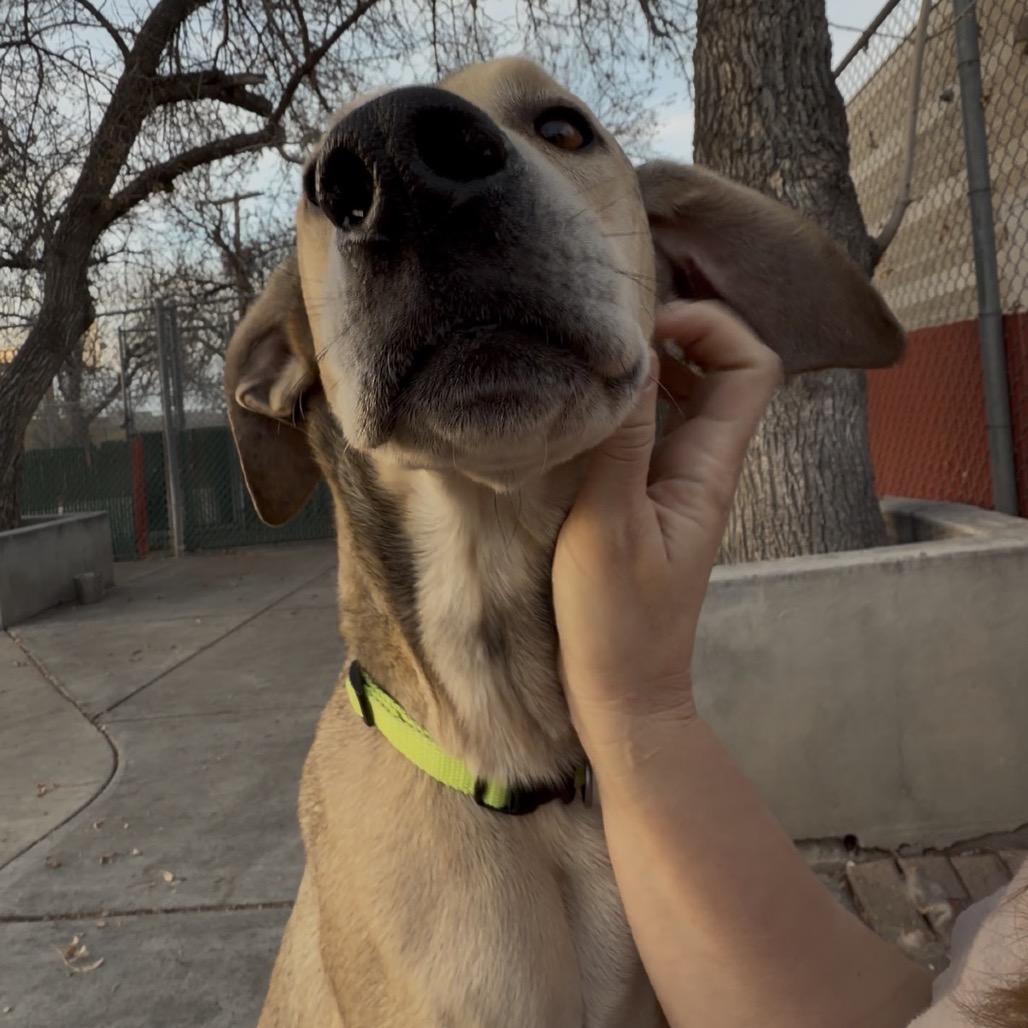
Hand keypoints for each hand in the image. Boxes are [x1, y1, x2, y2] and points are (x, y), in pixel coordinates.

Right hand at [553, 300, 781, 747]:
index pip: (753, 366)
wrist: (623, 693)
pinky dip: (624, 407)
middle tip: (606, 334)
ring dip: (646, 369)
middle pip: (719, 371)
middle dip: (673, 334)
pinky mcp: (645, 501)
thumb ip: (624, 439)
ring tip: (588, 362)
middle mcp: (702, 466)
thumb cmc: (617, 620)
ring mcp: (675, 483)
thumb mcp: (609, 524)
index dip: (711, 328)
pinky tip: (578, 411)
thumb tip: (636, 352)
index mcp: (709, 467)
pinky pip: (648, 432)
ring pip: (683, 399)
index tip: (645, 331)